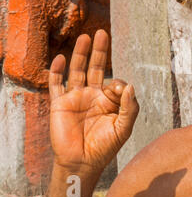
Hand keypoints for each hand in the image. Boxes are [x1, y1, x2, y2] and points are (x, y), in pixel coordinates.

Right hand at [48, 30, 138, 172]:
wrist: (83, 162)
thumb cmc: (105, 147)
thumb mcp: (124, 128)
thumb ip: (130, 107)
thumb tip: (129, 86)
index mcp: (109, 100)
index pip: (115, 81)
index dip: (118, 83)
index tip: (117, 92)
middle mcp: (93, 95)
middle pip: (96, 67)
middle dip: (99, 51)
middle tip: (102, 33)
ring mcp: (76, 98)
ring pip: (77, 71)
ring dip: (80, 54)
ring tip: (85, 37)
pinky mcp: (60, 104)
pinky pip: (56, 84)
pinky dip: (57, 71)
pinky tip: (61, 58)